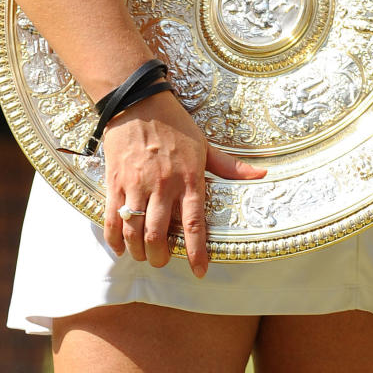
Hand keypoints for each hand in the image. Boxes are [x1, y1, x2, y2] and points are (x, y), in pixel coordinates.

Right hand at [101, 90, 265, 277]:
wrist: (139, 101)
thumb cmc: (175, 123)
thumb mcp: (204, 144)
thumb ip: (230, 166)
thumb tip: (261, 174)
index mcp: (189, 178)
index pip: (195, 224)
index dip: (196, 253)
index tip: (199, 272)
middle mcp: (163, 185)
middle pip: (158, 234)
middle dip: (160, 256)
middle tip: (162, 261)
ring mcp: (137, 184)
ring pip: (134, 230)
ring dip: (138, 250)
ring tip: (143, 254)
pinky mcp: (116, 181)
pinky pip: (111, 218)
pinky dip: (114, 238)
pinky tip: (119, 246)